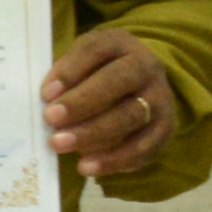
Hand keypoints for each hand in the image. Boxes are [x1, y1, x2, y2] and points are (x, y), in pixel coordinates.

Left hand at [41, 25, 181, 176]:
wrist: (141, 85)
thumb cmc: (97, 72)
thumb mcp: (81, 60)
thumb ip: (65, 72)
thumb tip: (51, 96)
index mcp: (120, 44)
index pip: (97, 49)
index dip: (72, 70)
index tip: (46, 93)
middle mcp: (146, 68)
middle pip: (117, 82)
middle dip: (82, 103)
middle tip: (50, 120)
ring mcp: (160, 98)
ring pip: (130, 116)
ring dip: (94, 133)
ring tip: (61, 145)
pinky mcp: (164, 129)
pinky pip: (143, 147)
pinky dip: (114, 160)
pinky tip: (86, 167)